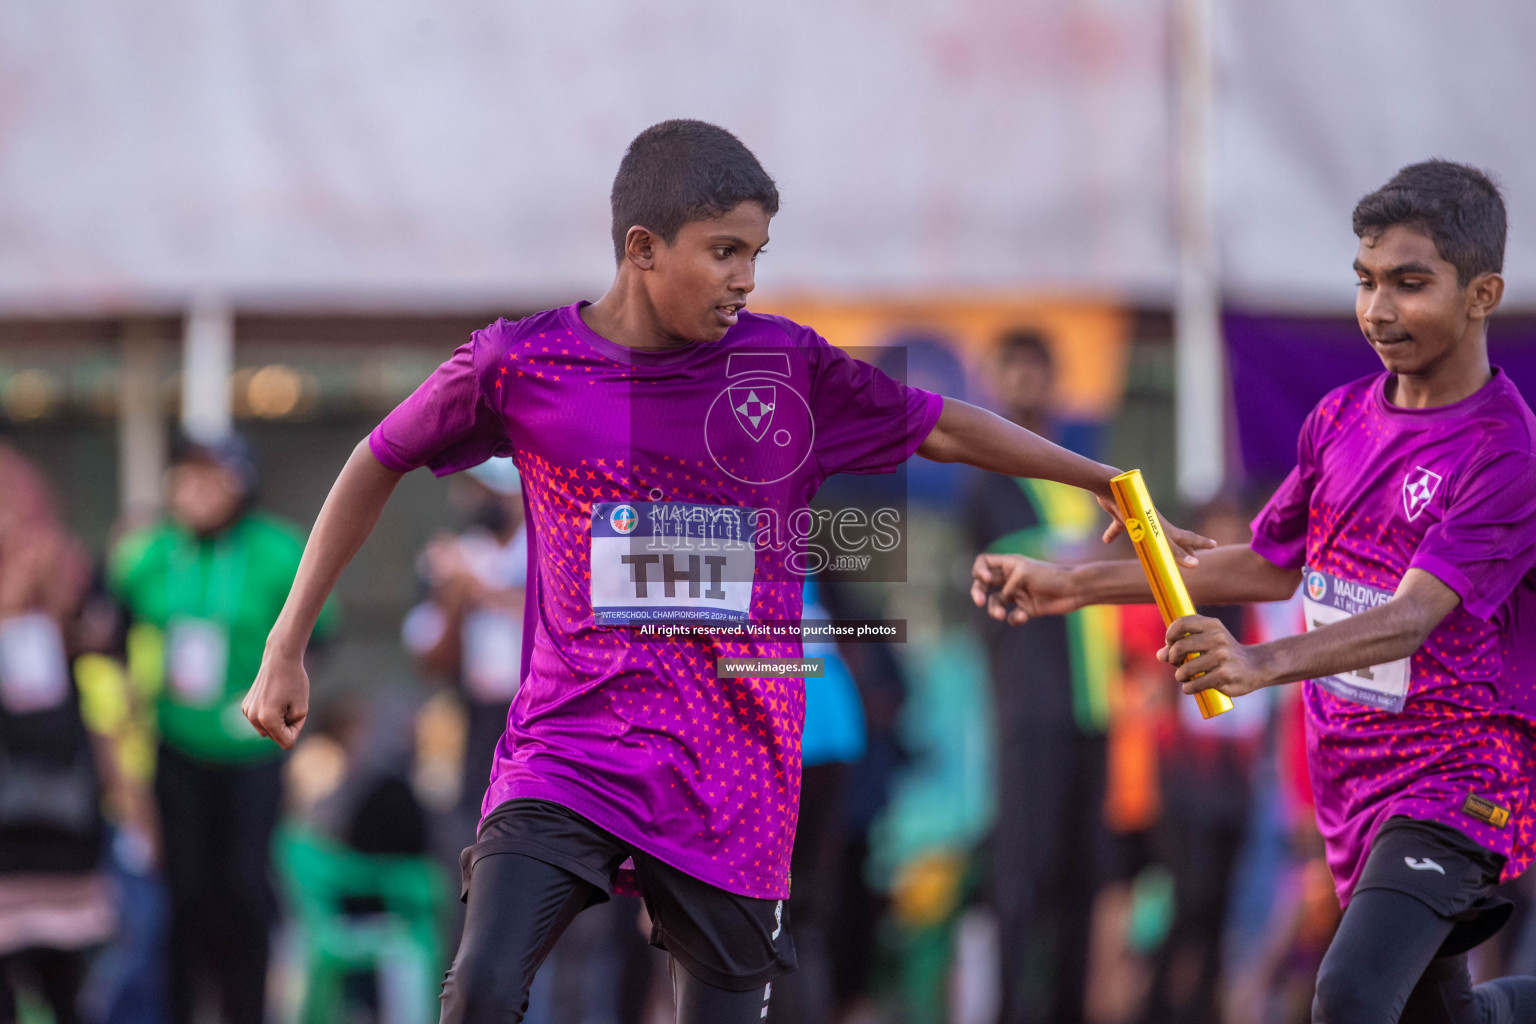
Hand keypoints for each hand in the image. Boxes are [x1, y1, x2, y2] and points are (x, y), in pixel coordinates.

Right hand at [241, 644, 310, 749]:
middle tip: (290, 704)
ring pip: (268, 731)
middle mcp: (253, 718)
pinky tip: (273, 698)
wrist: (280, 659)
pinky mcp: (245, 706)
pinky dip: (269, 715)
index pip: (287, 742)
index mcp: (267, 719)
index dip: (297, 729)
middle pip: (277, 737)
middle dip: (287, 726)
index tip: (298, 712)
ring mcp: (247, 712)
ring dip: (278, 721)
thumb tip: (278, 735)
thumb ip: (292, 728)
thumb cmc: (294, 682)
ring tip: (282, 701)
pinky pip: (261, 721)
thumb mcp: (302, 709)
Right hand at [970, 553, 1080, 624]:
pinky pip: (1012, 616)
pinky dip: (1014, 618)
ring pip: (996, 603)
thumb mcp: (1024, 574)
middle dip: (977, 593)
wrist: (1074, 590)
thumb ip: (1006, 586)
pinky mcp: (1027, 609)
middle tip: (979, 602)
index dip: (979, 571)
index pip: (984, 563)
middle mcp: (1010, 579)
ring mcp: (1018, 594)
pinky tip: (1023, 617)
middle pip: (983, 584)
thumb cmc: (1050, 576)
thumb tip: (998, 602)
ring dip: (995, 610)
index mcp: (1009, 565)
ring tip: (1001, 615)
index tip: (986, 579)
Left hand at [1094, 493, 1216, 566]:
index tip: (1214, 545)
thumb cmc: (1138, 513)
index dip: (1200, 543)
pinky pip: (1118, 527)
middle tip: (1191, 553)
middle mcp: (1153, 524)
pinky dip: (1113, 533)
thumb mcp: (1159, 536)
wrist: (1114, 488)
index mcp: (1165, 528)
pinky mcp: (1121, 515)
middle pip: (1170, 538)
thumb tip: (1196, 565)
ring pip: (1144, 534)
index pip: (1186, 538)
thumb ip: (1175, 552)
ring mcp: (1138, 519)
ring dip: (1149, 542)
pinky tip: (1106, 540)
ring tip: (1150, 549)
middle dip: (1180, 547)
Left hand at [1159, 614, 1272, 697]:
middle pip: (1179, 647)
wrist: (1256, 667)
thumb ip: (1183, 645)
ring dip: (1179, 676)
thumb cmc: (1224, 653)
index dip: (1170, 635)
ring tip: (1184, 677)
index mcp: (1212, 625)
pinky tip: (1190, 687)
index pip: (1182, 623)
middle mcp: (1217, 638)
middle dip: (1172, 658)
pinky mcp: (1224, 675)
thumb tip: (1160, 655)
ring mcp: (1222, 656)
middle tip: (1177, 664)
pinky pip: (1195, 683)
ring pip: (1185, 669)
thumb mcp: (1207, 642)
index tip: (1170, 644)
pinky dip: (1188, 688)